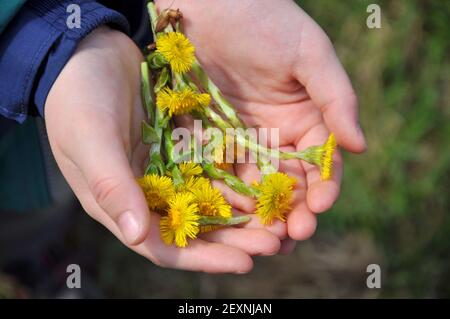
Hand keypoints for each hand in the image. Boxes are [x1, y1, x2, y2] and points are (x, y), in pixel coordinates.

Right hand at [45, 27, 280, 272]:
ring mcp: (166, 169)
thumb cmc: (78, 97)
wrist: (89, 50)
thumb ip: (112, 186)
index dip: (203, 258)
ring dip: (243, 212)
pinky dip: (237, 178)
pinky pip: (214, 167)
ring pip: (210, 201)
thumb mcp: (91, 140)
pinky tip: (264, 181)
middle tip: (275, 243)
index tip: (244, 263)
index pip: (164, 244)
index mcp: (120, 203)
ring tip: (279, 219)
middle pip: (195, 229)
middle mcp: (146, 192)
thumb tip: (136, 235)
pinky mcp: (181, 145)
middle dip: (234, 240)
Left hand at [155, 0, 366, 251]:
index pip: (320, 162)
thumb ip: (336, 99)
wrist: (208, 4)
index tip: (319, 206)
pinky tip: (228, 216)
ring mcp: (242, 140)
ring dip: (260, 214)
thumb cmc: (264, 20)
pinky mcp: (210, 139)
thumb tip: (361, 147)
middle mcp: (275, 136)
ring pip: (255, 185)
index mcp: (305, 119)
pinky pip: (218, 172)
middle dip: (292, 211)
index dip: (323, 186)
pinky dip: (225, 196)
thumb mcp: (309, 54)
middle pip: (288, 183)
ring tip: (262, 240)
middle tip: (291, 237)